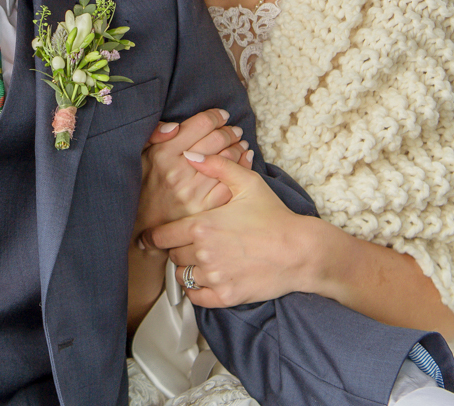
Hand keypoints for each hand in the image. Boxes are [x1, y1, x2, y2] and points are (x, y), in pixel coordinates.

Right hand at [134, 108, 252, 240]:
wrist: (146, 230)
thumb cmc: (144, 189)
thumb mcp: (140, 158)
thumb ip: (154, 137)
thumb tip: (174, 126)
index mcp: (163, 155)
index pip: (200, 125)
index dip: (215, 116)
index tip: (221, 116)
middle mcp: (179, 171)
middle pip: (217, 139)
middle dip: (229, 131)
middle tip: (234, 130)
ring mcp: (194, 191)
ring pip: (228, 159)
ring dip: (238, 146)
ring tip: (240, 143)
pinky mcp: (207, 208)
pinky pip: (232, 181)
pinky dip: (242, 166)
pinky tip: (244, 160)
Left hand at [148, 150, 312, 308]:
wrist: (300, 250)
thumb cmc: (275, 216)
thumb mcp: (247, 182)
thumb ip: (216, 166)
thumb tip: (190, 155)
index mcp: (201, 226)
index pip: (161, 236)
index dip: (156, 236)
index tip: (154, 238)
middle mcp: (203, 253)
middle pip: (173, 255)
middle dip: (179, 249)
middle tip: (193, 244)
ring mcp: (214, 277)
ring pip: (183, 277)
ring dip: (188, 269)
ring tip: (203, 260)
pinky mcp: (225, 296)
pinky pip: (196, 297)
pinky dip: (197, 291)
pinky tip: (209, 279)